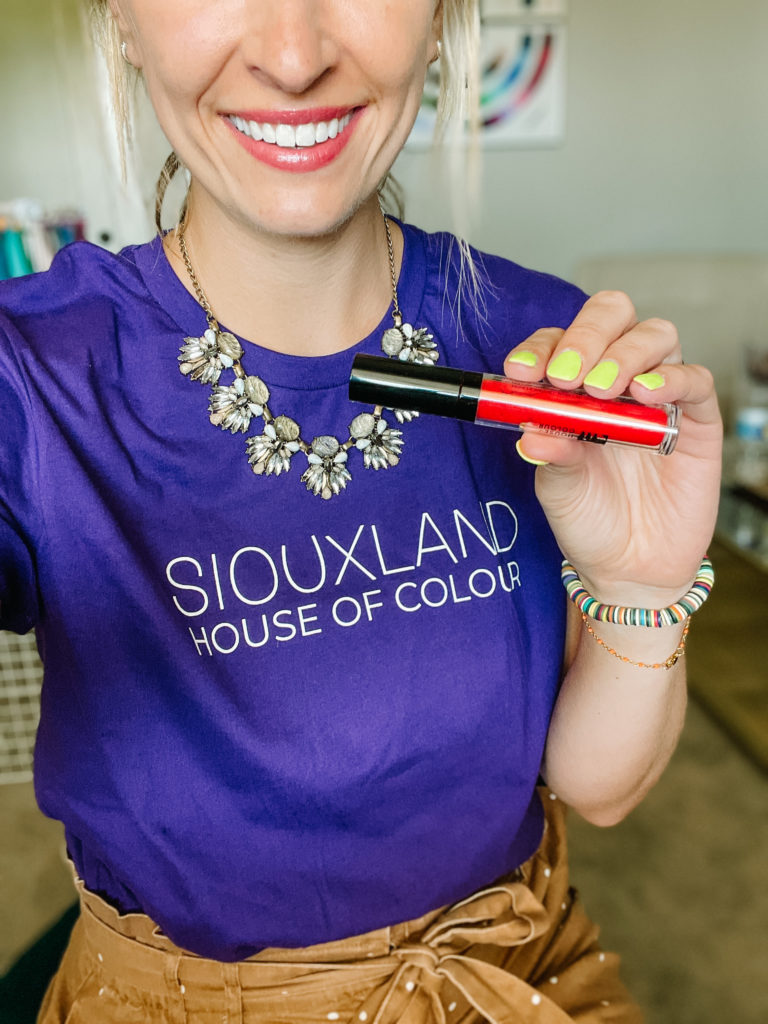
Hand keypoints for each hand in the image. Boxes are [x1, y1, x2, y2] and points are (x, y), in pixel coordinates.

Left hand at [505, 291, 722, 605]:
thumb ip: (551, 453)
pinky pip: (693, 380)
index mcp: (572, 387)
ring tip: (601, 390)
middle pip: (611, 317)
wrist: (629, 567)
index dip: (540, 348)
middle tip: (567, 375)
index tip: (522, 373)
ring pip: (654, 336)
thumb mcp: (558, 487)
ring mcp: (657, 395)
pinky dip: (671, 378)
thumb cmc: (589, 518)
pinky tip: (645, 394)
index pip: (557, 341)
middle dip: (586, 335)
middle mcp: (616, 379)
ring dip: (623, 354)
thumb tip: (531, 429)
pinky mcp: (695, 419)